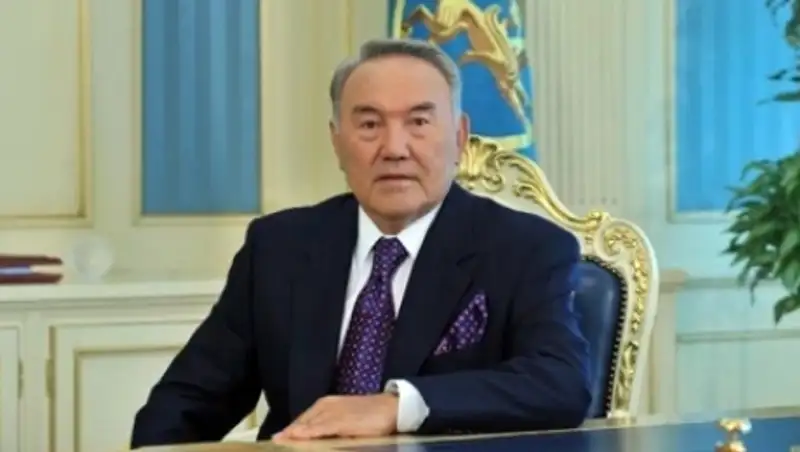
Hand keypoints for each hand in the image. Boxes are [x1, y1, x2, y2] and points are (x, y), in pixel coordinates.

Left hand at [273, 394, 398, 440]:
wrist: (394, 408)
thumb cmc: (372, 415)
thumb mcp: (348, 420)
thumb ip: (331, 428)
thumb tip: (318, 438)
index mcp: (327, 405)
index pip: (303, 421)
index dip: (291, 432)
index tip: (278, 441)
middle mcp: (327, 406)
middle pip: (301, 422)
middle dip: (289, 434)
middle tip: (275, 443)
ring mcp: (333, 412)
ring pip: (307, 425)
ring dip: (293, 435)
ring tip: (280, 442)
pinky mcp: (341, 420)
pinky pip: (319, 428)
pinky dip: (307, 434)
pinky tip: (296, 438)